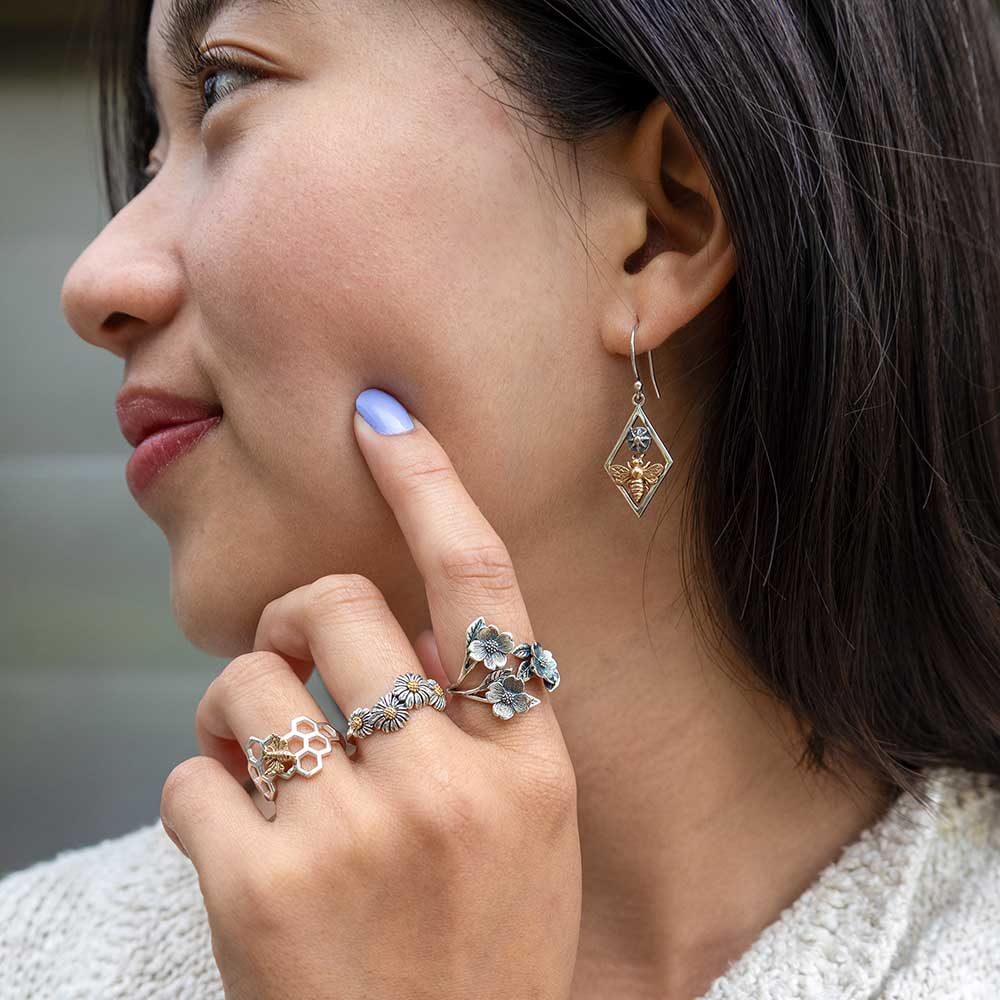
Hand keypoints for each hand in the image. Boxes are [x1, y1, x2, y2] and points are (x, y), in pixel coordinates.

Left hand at [159, 396, 581, 999]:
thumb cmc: (481, 953)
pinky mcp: (264, 891)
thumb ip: (481, 721)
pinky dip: (200, 796)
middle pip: (332, 606)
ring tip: (262, 770)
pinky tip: (239, 848)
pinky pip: (190, 778)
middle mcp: (449, 782)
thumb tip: (388, 625)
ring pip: (245, 683)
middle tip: (288, 666)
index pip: (480, 583)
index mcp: (526, 762)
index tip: (381, 415)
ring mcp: (356, 834)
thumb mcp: (528, 830)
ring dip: (236, 711)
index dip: (429, 483)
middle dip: (292, 621)